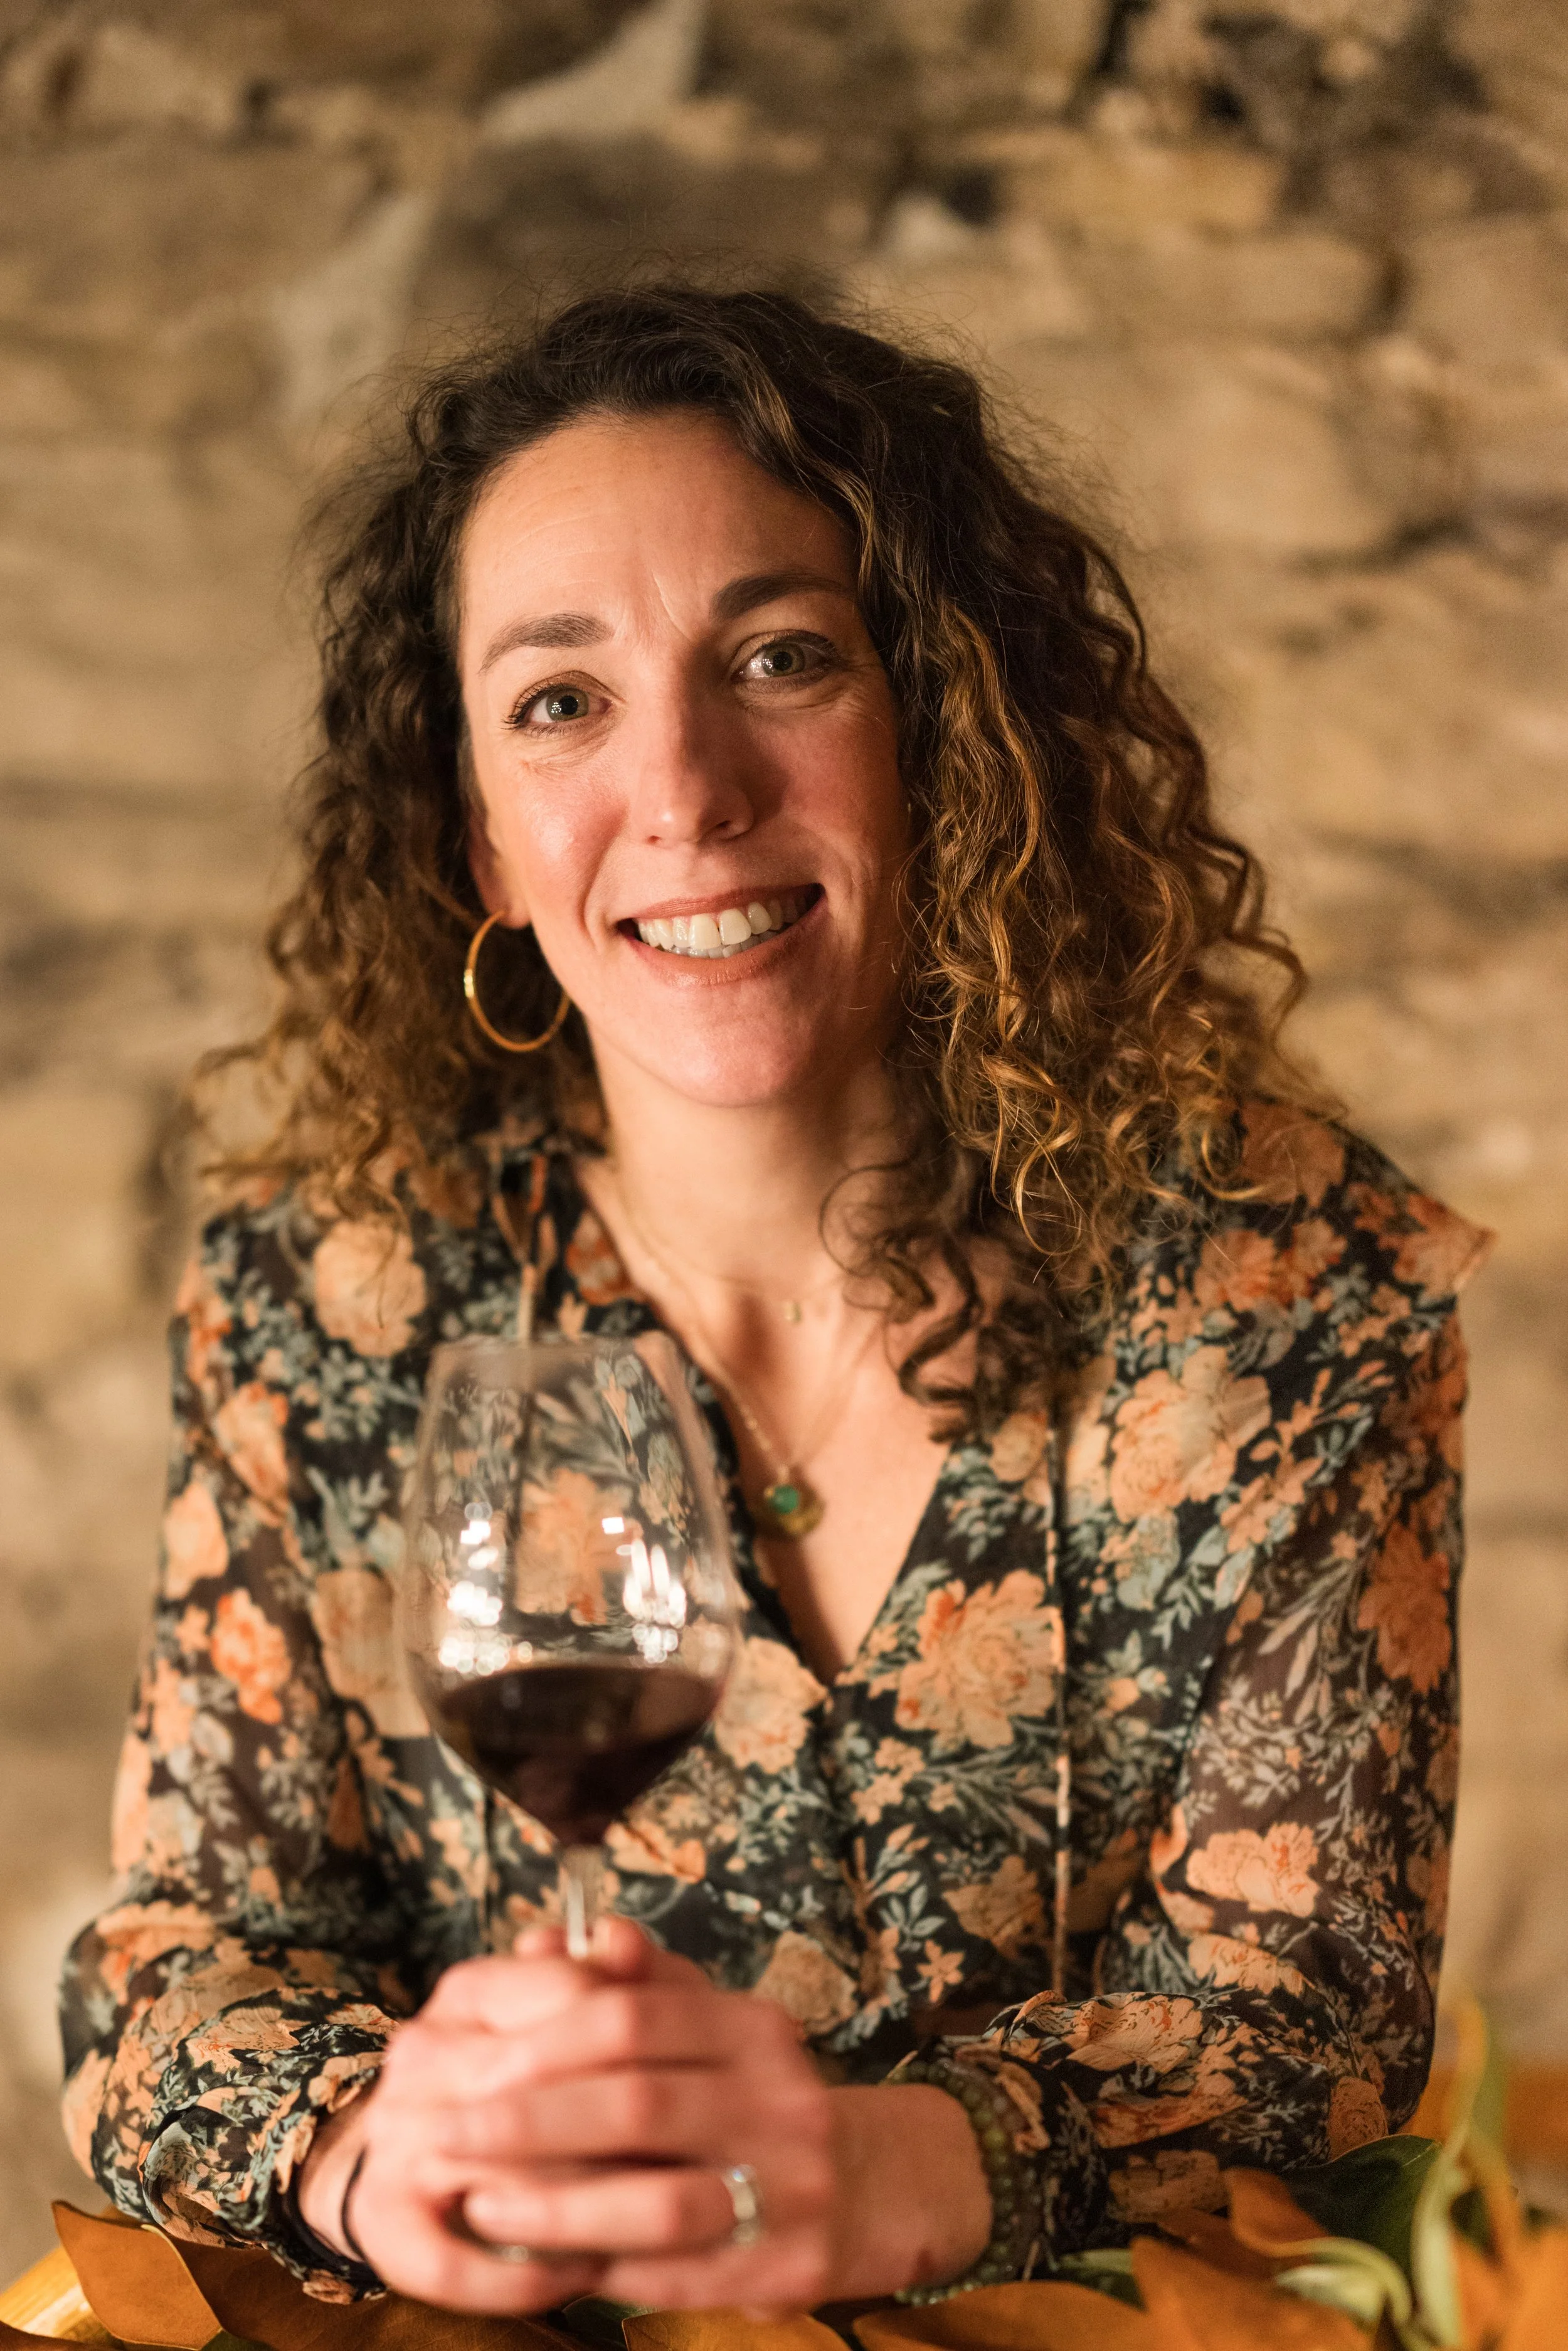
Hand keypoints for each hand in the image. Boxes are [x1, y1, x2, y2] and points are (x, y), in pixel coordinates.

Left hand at [294, 1918, 991, 2314]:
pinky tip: (541, 2263)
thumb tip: (551, 1939)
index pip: (634, 2018)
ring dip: (555, 2208)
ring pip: (656, 2200)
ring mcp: (793, 2186)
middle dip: (525, 2126)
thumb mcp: (705, 2028)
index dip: (541, 2042)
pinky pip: (677, 2274)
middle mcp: (782, 2098)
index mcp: (752, 2029)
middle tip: (444, 2137)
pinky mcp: (789, 2265)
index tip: (466, 2066)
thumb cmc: (749, 2100)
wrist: (866, 2187)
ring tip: (479, 2208)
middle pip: (635, 2105)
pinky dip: (601, 2267)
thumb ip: (630, 1987)